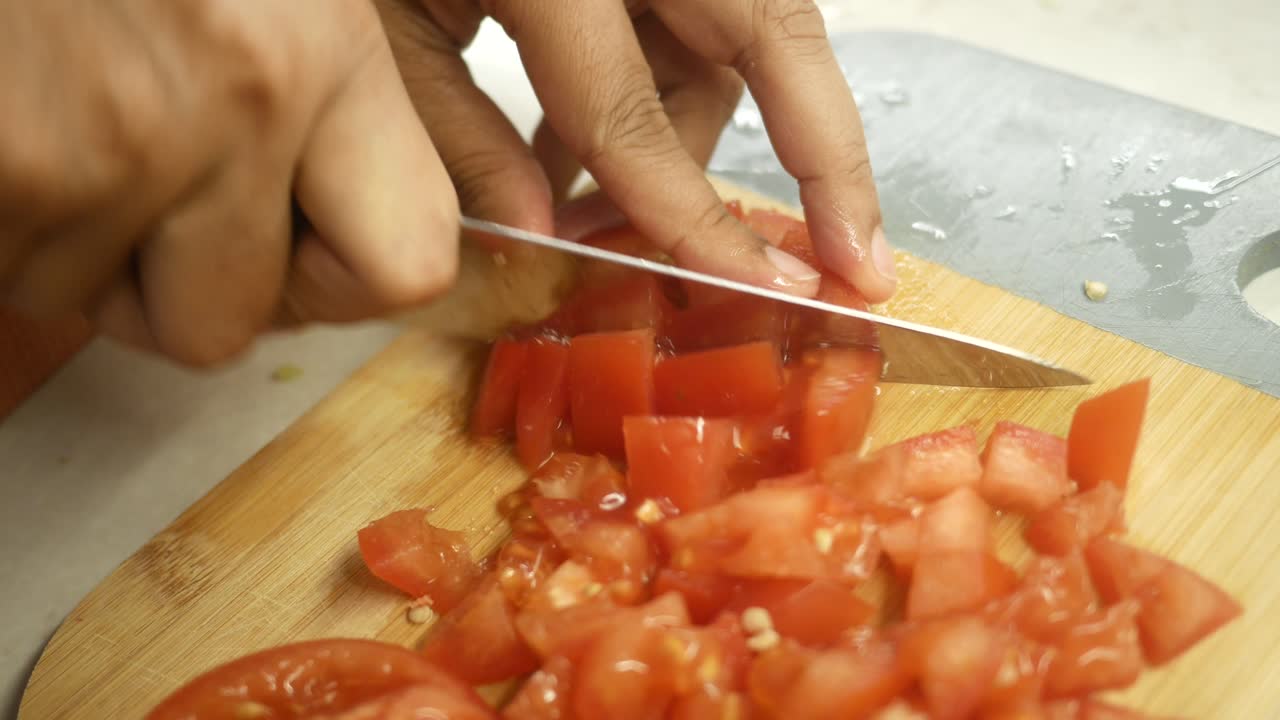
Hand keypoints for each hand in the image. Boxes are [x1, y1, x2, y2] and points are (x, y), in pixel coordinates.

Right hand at [0, 0, 459, 365]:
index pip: (408, 264)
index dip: (346, 278)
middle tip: (154, 184)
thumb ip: (349, 88)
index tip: (309, 245)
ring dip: (84, 242)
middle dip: (187, 278)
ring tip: (65, 110)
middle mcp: (230, 100)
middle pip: (231, 322)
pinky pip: (13, 277)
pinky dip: (10, 224)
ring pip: (104, 305)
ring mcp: (98, 147)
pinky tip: (17, 118)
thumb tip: (444, 225)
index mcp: (321, 40)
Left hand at [380, 0, 896, 301]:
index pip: (633, 115)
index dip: (698, 217)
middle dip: (825, 153)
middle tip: (855, 252)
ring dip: (699, 135)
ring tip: (621, 221)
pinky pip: (685, 23)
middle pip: (771, 35)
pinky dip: (660, 91)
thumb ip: (460, 140)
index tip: (763, 286)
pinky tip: (586, 155)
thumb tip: (542, 236)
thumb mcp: (386, 35)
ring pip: (735, 35)